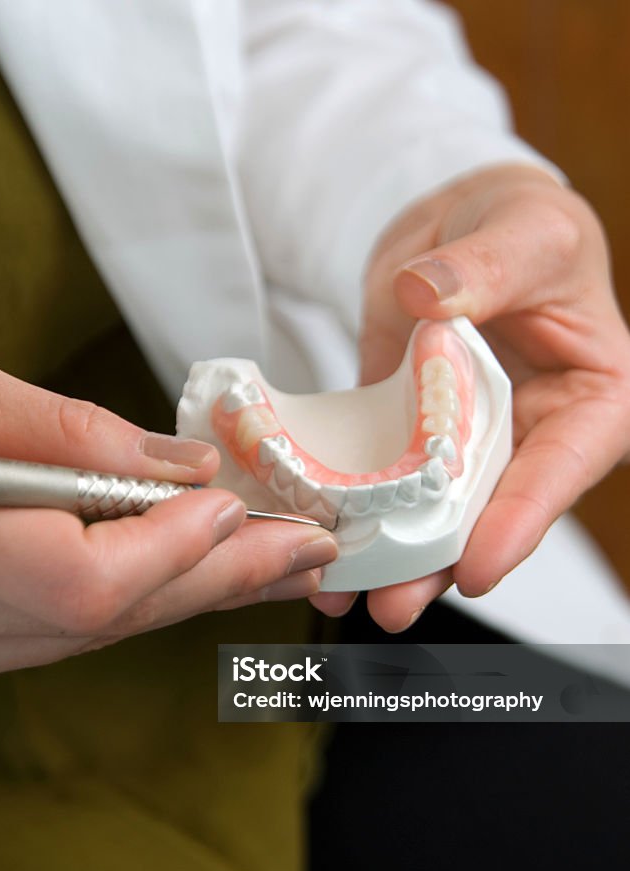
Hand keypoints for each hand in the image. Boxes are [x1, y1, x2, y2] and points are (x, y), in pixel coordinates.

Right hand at [0, 351, 337, 686]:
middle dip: (223, 582)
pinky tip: (197, 577)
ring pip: (100, 632)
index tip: (237, 502)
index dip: (172, 548)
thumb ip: (66, 434)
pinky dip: (145, 600)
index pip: (83, 580)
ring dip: (197, 596)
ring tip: (279, 568)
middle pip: (114, 617)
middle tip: (311, 554)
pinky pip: (71, 632)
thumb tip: (184, 467)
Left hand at [312, 164, 629, 628]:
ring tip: (345, 597)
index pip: (562, 469)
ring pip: (434, 512)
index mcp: (591, 398)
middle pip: (492, 511)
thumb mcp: (524, 231)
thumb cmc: (522, 223)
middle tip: (394, 606)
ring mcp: (469, 443)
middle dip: (441, 562)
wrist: (462, 225)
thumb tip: (425, 295)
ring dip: (392, 558)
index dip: (520, 521)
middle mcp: (532, 434)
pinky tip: (321, 542)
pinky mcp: (411, 436)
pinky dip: (356, 512)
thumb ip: (485, 267)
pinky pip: (385, 481)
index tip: (476, 566)